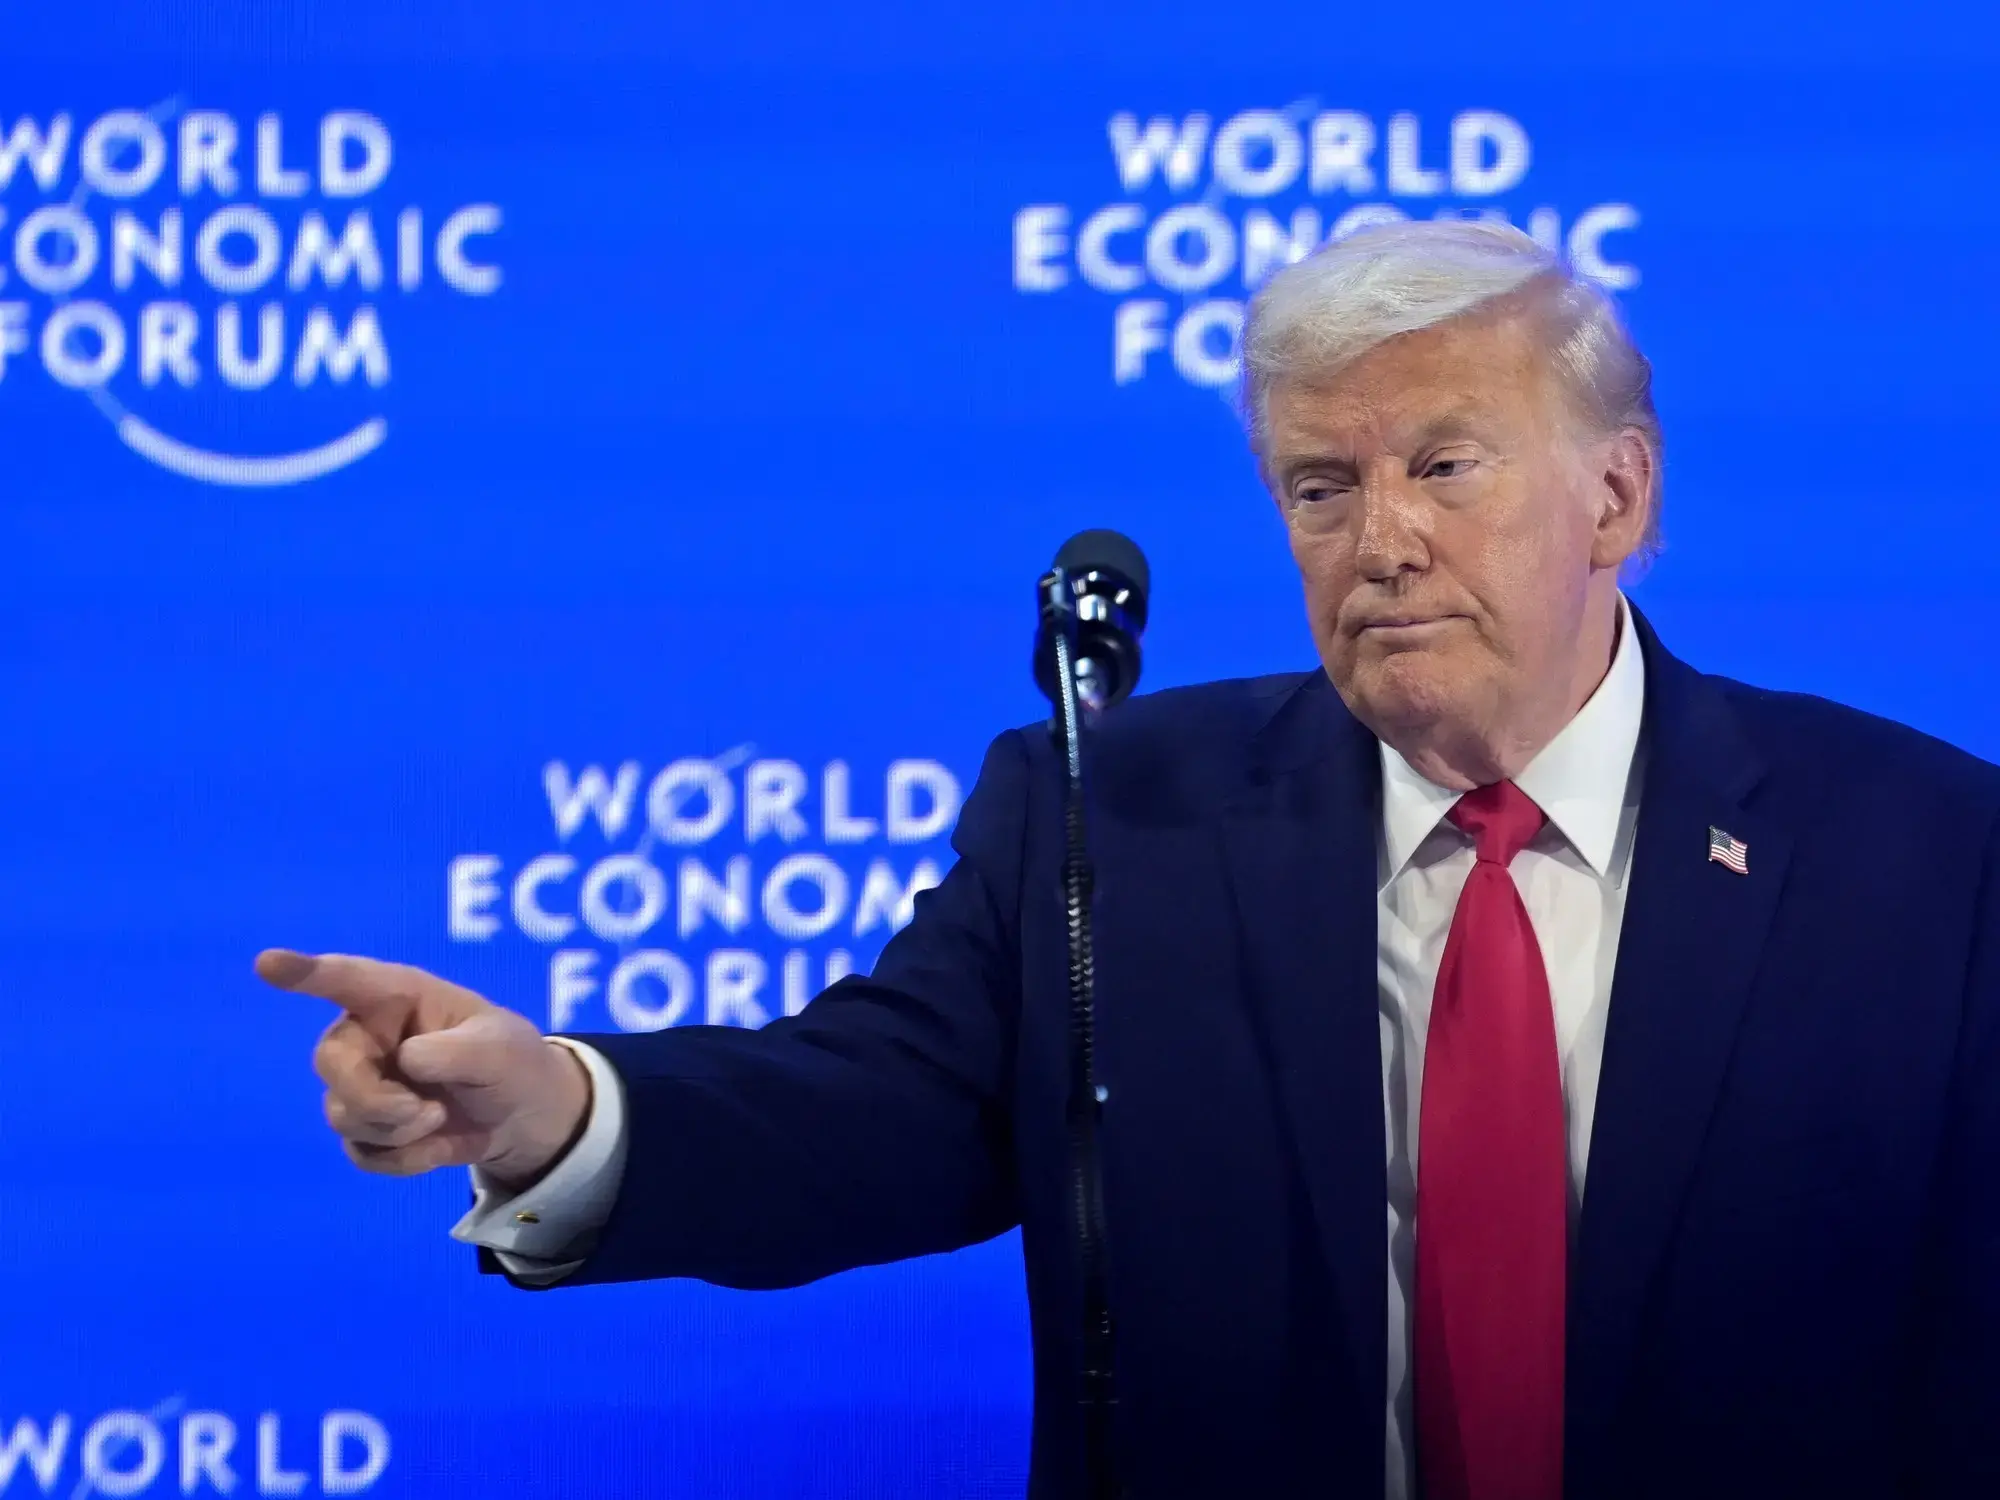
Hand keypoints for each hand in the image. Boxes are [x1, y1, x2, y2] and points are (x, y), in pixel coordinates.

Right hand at [257, 950, 591, 1187]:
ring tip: (440, 1118)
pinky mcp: (367, 1128)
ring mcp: (362, 1082)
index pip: (346, 979)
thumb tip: (407, 1060)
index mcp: (399, 996)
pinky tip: (436, 1146)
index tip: (267, 962)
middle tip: (423, 1111)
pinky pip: (360, 1152)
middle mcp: (369, 1034)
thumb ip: (457, 1051)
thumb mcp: (501, 1049)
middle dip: (373, 1098)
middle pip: (330, 1063)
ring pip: (342, 1114)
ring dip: (396, 1130)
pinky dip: (403, 1159)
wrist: (522, 1118)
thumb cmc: (510, 1061)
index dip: (305, 972)